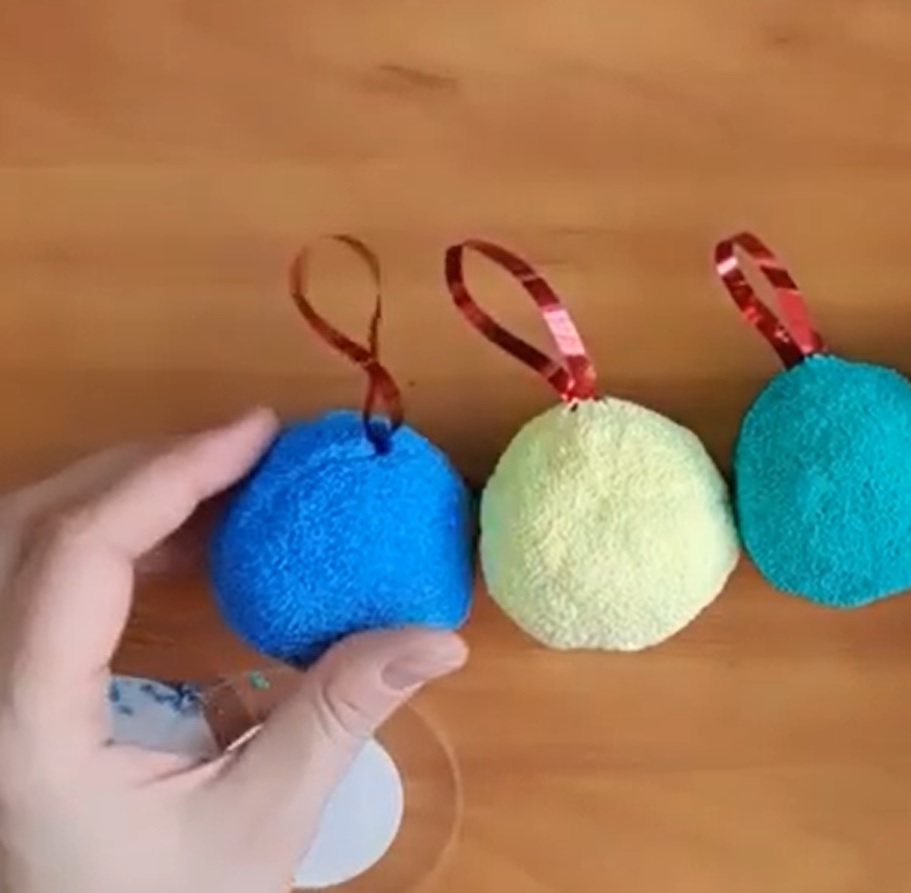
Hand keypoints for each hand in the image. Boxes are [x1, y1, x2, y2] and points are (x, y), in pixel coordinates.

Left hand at [0, 410, 468, 892]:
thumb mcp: (261, 824)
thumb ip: (338, 716)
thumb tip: (438, 637)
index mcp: (29, 723)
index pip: (76, 553)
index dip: (168, 474)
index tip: (258, 435)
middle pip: (31, 523)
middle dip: (143, 467)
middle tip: (248, 453)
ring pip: (22, 541)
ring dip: (122, 497)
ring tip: (226, 490)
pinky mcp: (5, 692)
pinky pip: (38, 580)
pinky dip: (108, 542)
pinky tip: (184, 549)